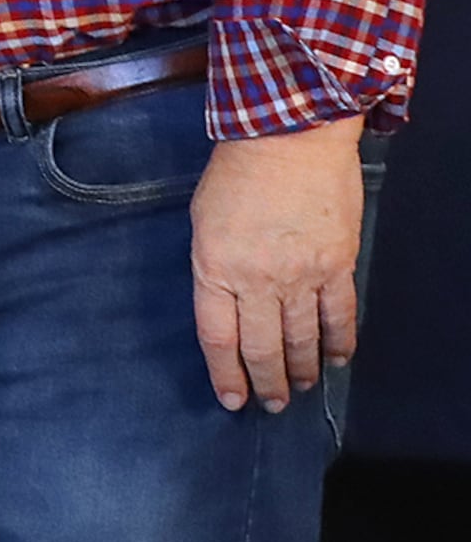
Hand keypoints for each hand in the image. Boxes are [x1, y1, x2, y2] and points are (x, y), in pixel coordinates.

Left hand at [191, 114, 365, 411]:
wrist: (289, 137)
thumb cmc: (235, 172)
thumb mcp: (202, 220)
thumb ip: (215, 265)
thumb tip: (229, 303)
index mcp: (215, 267)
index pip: (218, 337)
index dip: (226, 374)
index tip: (232, 400)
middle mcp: (258, 279)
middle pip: (262, 347)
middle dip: (267, 382)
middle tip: (273, 405)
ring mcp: (301, 275)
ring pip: (303, 339)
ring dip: (303, 370)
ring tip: (302, 389)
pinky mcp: (337, 265)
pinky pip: (340, 316)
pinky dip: (340, 342)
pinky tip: (337, 359)